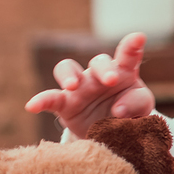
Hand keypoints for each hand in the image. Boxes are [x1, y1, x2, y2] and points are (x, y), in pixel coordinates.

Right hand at [25, 32, 155, 138]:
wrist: (112, 135)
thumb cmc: (129, 113)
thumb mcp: (141, 109)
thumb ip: (137, 104)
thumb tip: (118, 110)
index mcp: (123, 73)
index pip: (127, 56)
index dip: (131, 45)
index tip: (139, 39)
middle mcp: (99, 76)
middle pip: (98, 62)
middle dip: (104, 69)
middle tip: (112, 80)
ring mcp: (80, 88)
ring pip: (68, 68)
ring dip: (69, 75)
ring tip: (72, 86)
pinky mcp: (65, 104)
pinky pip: (50, 99)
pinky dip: (41, 101)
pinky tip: (32, 106)